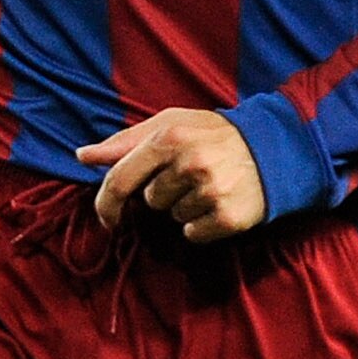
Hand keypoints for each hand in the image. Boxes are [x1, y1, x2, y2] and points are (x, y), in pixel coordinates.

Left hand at [76, 108, 266, 241]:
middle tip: (190, 175)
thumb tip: (83, 156)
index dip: (106, 204)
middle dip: (164, 193)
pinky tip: (218, 204)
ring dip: (185, 207)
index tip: (108, 218)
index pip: (120, 180)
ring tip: (209, 185)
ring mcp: (210, 191)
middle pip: (150, 201)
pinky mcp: (228, 217)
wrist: (275, 148)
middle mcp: (189, 163)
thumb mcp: (171, 124)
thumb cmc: (214, 134)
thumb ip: (125, 141)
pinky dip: (201, 225)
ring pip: (172, 217)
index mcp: (169, 138)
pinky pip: (193, 234)